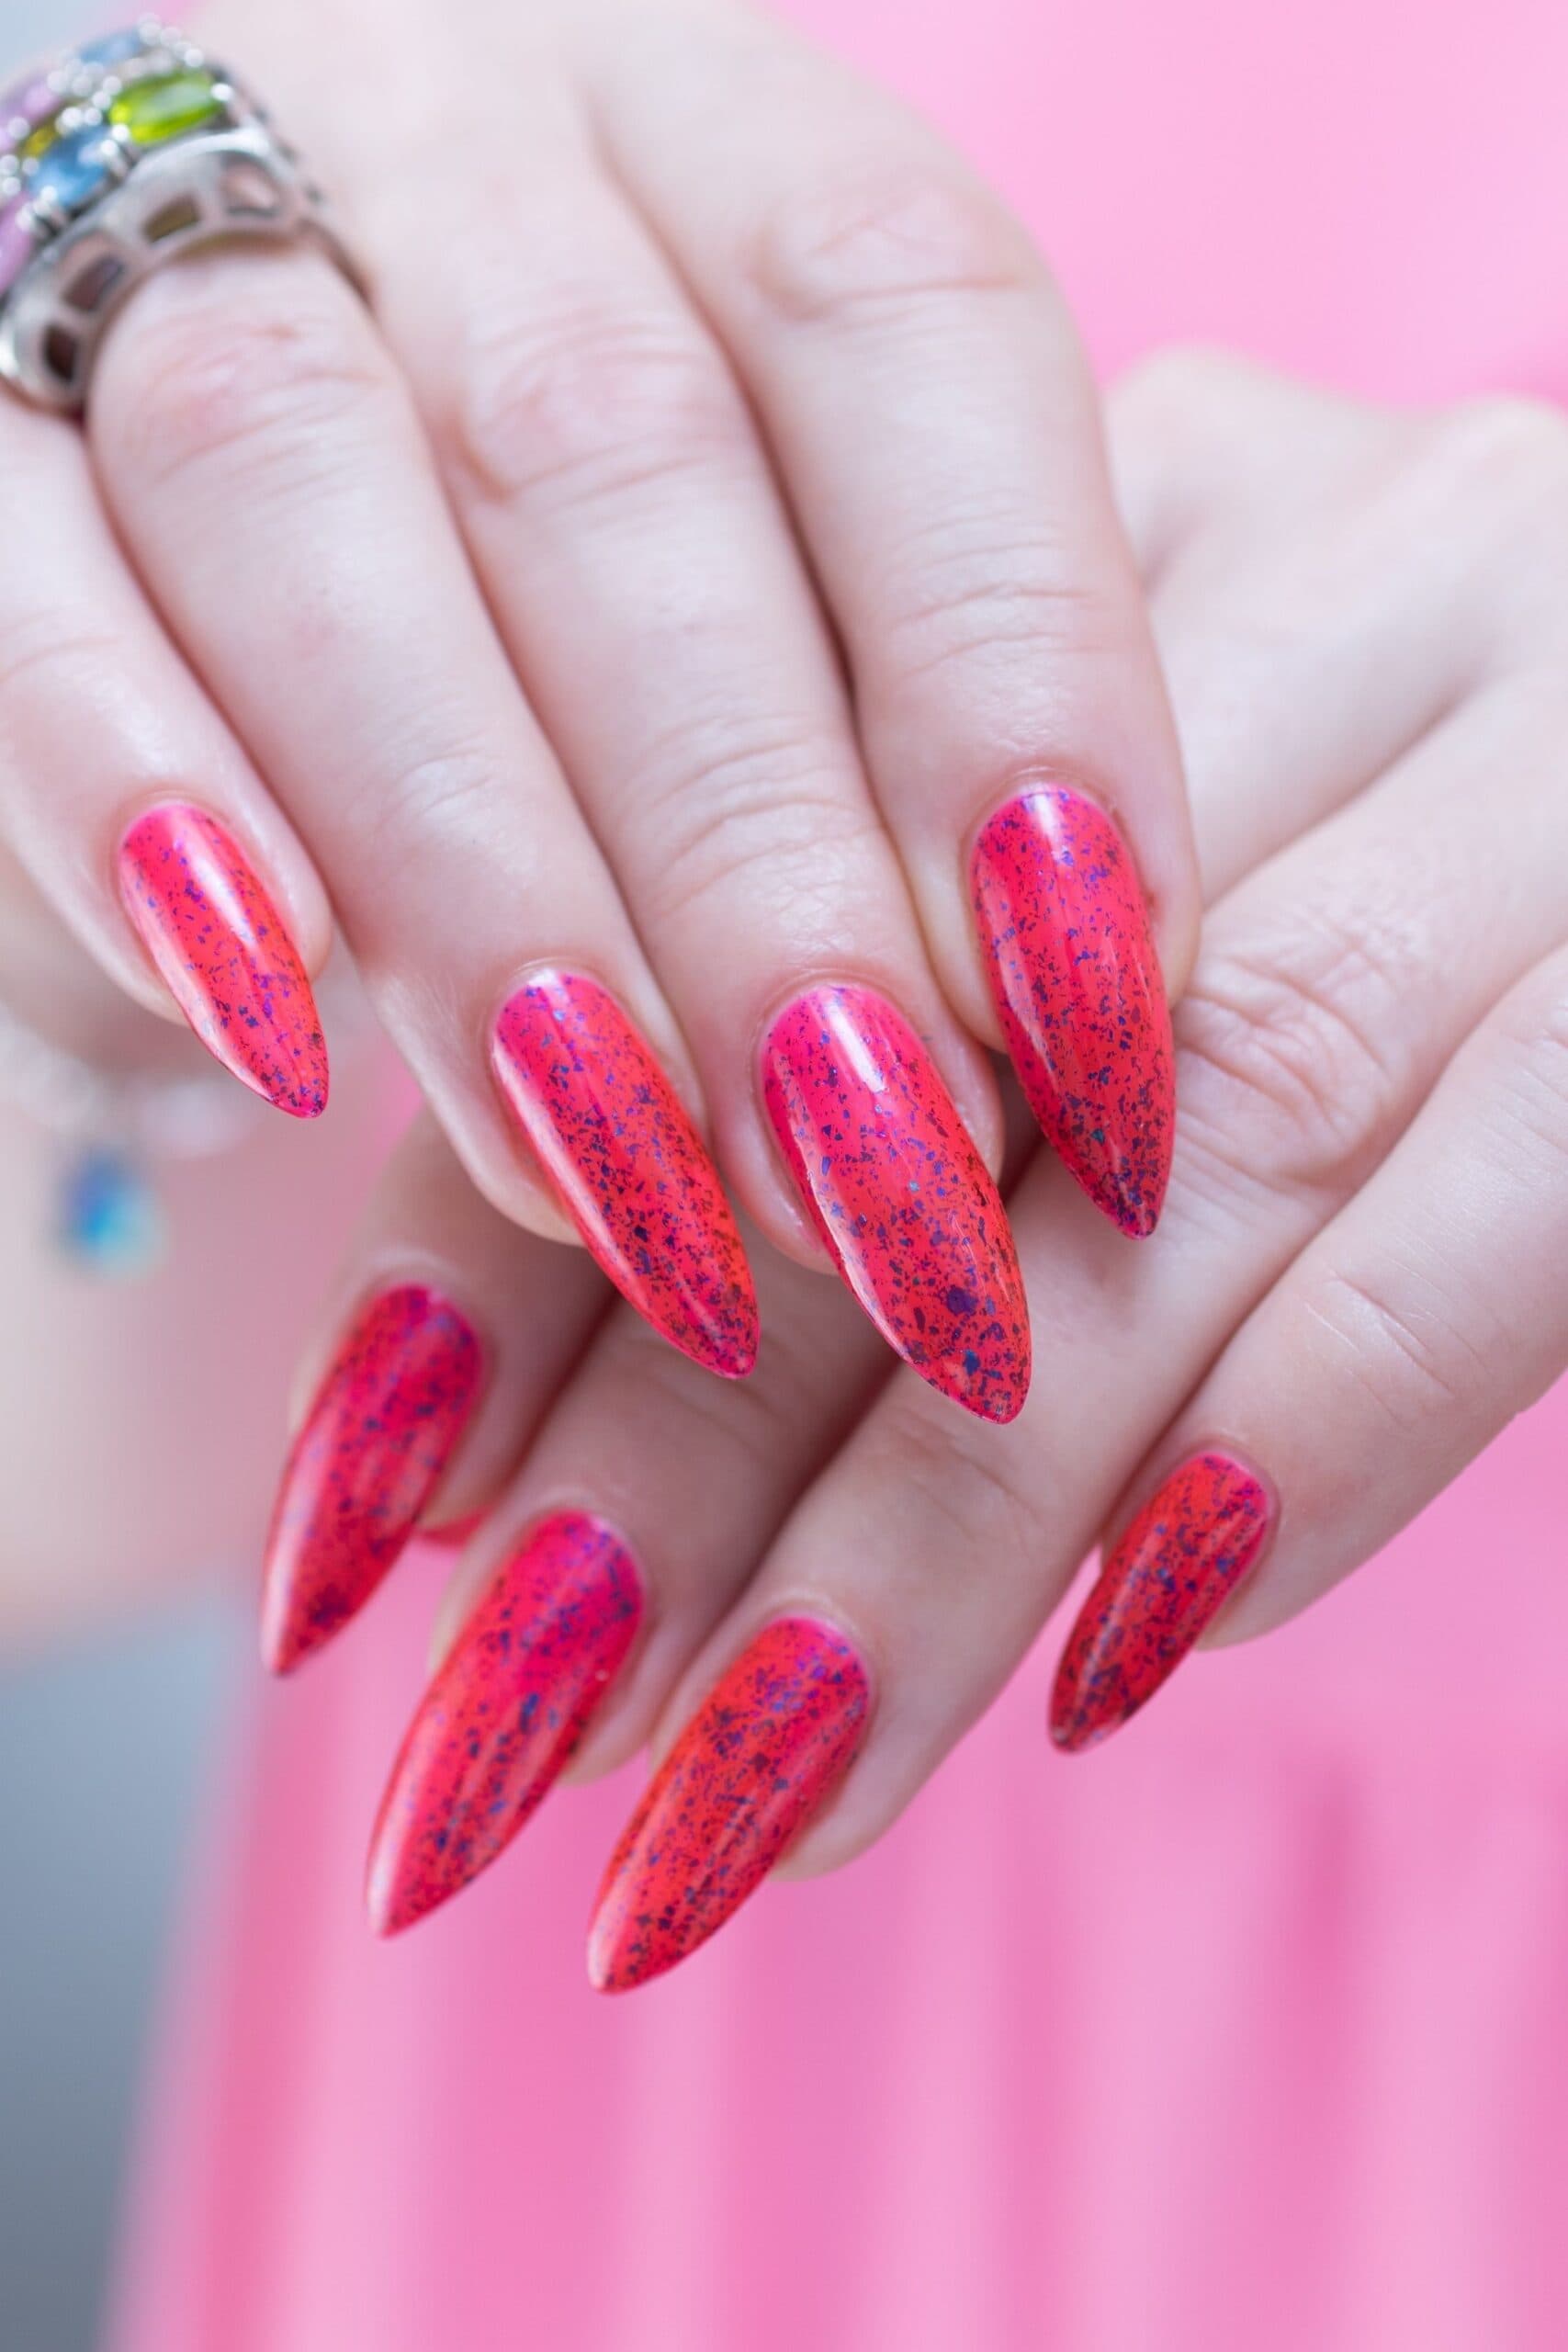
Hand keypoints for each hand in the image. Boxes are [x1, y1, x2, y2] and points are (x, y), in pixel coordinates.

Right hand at [0, 0, 1194, 1413]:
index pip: (901, 317)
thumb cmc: (603, 624)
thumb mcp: (798, 634)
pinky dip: (148, 790)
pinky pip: (26, 567)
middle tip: (857, 1182)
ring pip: (301, 482)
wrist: (253, 571)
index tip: (1088, 1003)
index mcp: (720, 140)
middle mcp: (458, 138)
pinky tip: (274, 1018)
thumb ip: (906, 769)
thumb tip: (1076, 1066)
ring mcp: (175, 236)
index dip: (1012, 663)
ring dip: (472, 871)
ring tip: (603, 1173)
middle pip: (612, 444)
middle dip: (747, 856)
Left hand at [277, 352, 1567, 1984]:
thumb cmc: (1335, 885)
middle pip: (938, 1033)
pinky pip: (1520, 1172)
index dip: (515, 1229)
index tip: (365, 1526)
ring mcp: (1552, 707)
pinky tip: (1121, 1660)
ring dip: (949, 1515)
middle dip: (688, 1427)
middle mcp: (1322, 548)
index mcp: (1071, 531)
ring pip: (1207, 1136)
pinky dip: (1324, 1421)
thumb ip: (778, 1086)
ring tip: (743, 1799)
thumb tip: (459, 1469)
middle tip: (506, 1721)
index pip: (714, 897)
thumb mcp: (1022, 935)